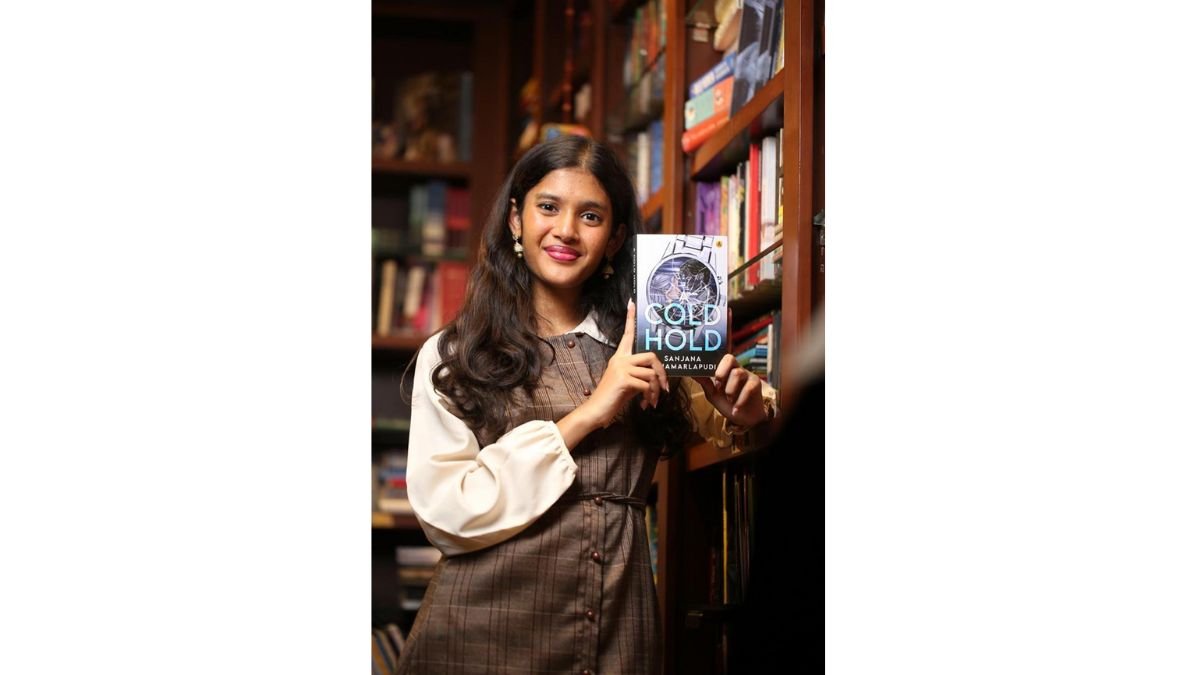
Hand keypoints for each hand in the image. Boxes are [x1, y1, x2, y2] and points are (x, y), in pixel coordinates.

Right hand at [579, 300, 669, 428]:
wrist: (596, 411)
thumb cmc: (612, 398)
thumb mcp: (627, 383)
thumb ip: (639, 375)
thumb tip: (656, 378)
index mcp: (619, 358)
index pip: (627, 334)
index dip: (630, 318)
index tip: (632, 302)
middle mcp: (620, 359)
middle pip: (651, 355)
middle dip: (662, 373)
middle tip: (664, 388)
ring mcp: (621, 368)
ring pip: (651, 373)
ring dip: (655, 391)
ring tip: (651, 402)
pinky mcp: (624, 379)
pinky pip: (646, 384)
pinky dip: (649, 396)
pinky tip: (644, 405)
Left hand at [693, 353, 766, 428]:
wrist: (744, 418)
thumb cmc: (728, 403)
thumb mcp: (713, 394)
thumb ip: (705, 383)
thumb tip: (692, 373)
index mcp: (726, 369)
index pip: (722, 357)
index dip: (715, 365)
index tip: (711, 379)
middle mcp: (738, 369)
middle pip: (730, 358)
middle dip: (721, 372)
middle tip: (718, 387)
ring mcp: (748, 375)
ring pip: (738, 373)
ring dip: (730, 390)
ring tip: (730, 400)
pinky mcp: (756, 384)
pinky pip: (748, 387)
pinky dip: (740, 400)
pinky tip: (736, 409)